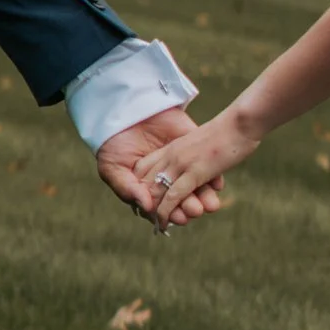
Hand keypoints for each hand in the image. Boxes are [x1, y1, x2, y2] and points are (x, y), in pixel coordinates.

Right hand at [97, 104, 222, 225]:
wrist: (125, 110)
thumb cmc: (114, 143)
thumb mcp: (113, 168)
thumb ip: (128, 189)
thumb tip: (146, 207)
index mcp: (148, 188)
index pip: (163, 208)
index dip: (171, 215)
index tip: (179, 219)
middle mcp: (167, 179)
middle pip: (182, 200)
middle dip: (190, 207)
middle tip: (195, 211)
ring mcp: (182, 163)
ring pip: (197, 185)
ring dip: (205, 197)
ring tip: (210, 204)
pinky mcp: (193, 146)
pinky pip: (208, 163)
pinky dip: (214, 175)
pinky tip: (216, 183)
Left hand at [148, 102, 259, 229]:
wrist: (241, 122)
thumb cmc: (230, 131)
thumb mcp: (205, 142)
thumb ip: (196, 154)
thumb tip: (200, 165)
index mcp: (173, 146)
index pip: (144, 167)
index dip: (141, 185)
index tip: (145, 200)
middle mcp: (171, 154)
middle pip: (146, 181)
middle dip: (145, 201)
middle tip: (147, 218)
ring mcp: (181, 163)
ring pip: (157, 191)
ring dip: (155, 211)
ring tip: (156, 225)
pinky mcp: (194, 173)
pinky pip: (173, 196)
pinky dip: (166, 212)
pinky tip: (163, 224)